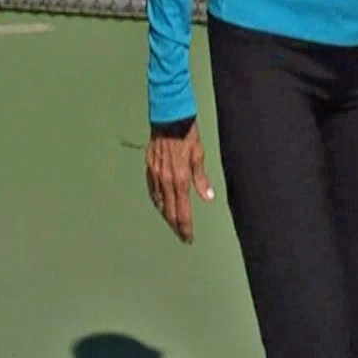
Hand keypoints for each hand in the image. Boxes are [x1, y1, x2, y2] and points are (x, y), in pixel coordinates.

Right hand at [145, 119, 213, 242]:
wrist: (168, 119)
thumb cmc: (187, 135)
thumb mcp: (199, 155)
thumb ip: (202, 179)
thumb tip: (208, 198)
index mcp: (180, 179)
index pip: (182, 211)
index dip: (185, 227)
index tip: (189, 238)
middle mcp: (166, 181)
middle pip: (170, 211)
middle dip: (176, 226)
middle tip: (182, 236)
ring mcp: (155, 176)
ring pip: (160, 203)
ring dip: (167, 215)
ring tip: (174, 224)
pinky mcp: (149, 169)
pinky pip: (153, 192)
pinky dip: (158, 202)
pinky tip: (162, 205)